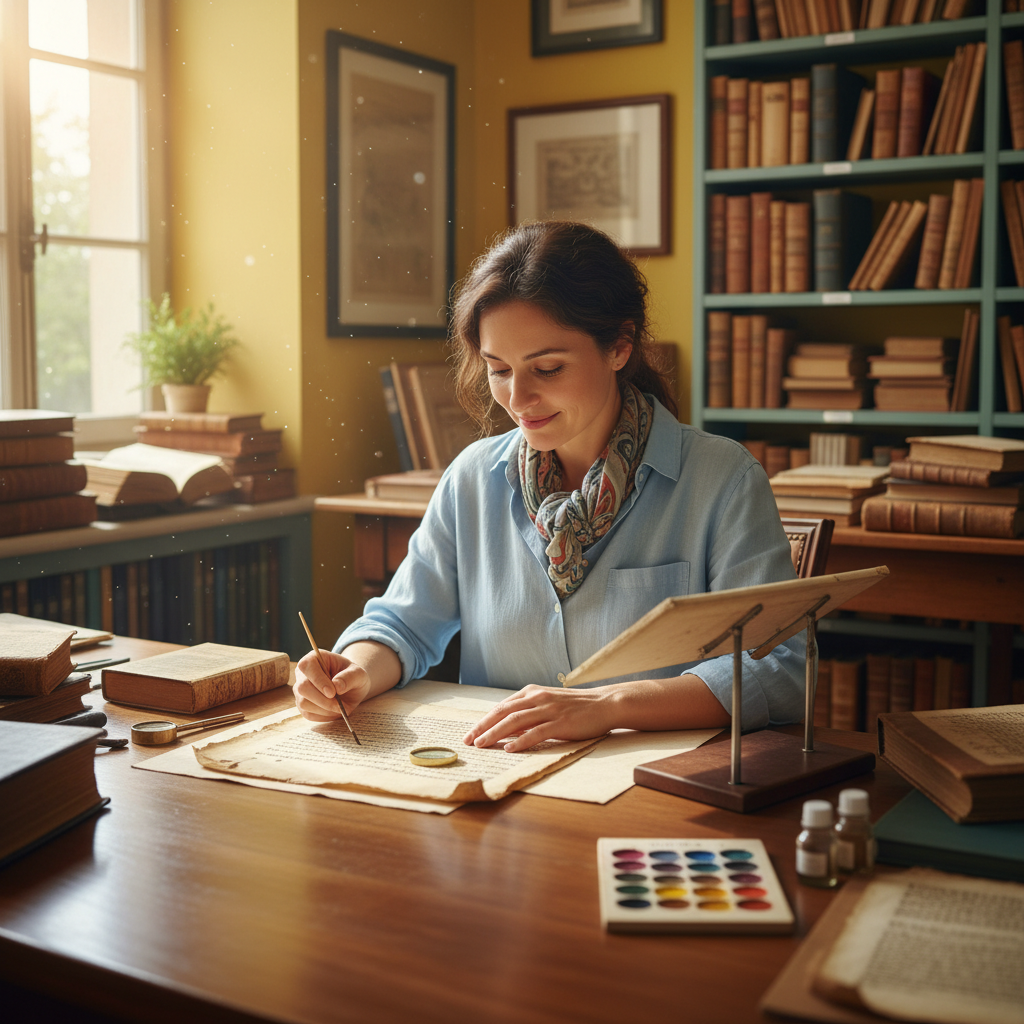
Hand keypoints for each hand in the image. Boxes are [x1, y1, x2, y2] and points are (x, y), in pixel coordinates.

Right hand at [293, 649, 372, 722]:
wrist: (351, 689)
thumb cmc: (353, 677)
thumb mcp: (358, 674)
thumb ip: (349, 677)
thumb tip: (337, 686)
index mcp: (314, 658)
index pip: (307, 666)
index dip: (318, 680)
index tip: (332, 692)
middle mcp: (303, 673)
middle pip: (302, 687)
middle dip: (322, 700)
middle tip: (339, 705)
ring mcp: (300, 690)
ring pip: (304, 703)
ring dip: (325, 709)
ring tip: (340, 706)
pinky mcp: (302, 705)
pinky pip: (308, 714)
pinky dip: (324, 716)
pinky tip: (334, 710)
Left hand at [462, 684, 615, 752]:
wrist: (604, 704)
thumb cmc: (575, 707)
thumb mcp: (548, 704)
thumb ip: (528, 713)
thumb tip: (507, 730)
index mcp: (532, 692)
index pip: (502, 706)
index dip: (484, 720)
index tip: (471, 733)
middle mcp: (538, 698)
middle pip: (503, 712)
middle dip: (483, 726)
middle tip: (469, 740)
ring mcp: (549, 709)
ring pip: (515, 721)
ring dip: (496, 733)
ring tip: (482, 744)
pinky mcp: (561, 722)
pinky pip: (536, 732)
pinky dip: (521, 741)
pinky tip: (510, 749)